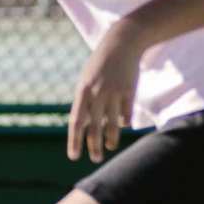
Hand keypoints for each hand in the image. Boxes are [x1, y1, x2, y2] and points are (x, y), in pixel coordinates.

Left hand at [67, 30, 140, 162]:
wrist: (121, 44)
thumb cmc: (99, 65)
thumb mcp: (86, 81)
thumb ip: (84, 102)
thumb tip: (82, 126)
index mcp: (83, 92)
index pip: (76, 122)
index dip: (74, 141)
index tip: (74, 156)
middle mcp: (98, 94)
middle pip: (95, 127)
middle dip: (94, 146)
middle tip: (95, 159)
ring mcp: (114, 92)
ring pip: (113, 124)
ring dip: (111, 138)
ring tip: (110, 146)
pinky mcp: (129, 91)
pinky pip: (126, 113)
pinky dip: (124, 121)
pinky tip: (123, 125)